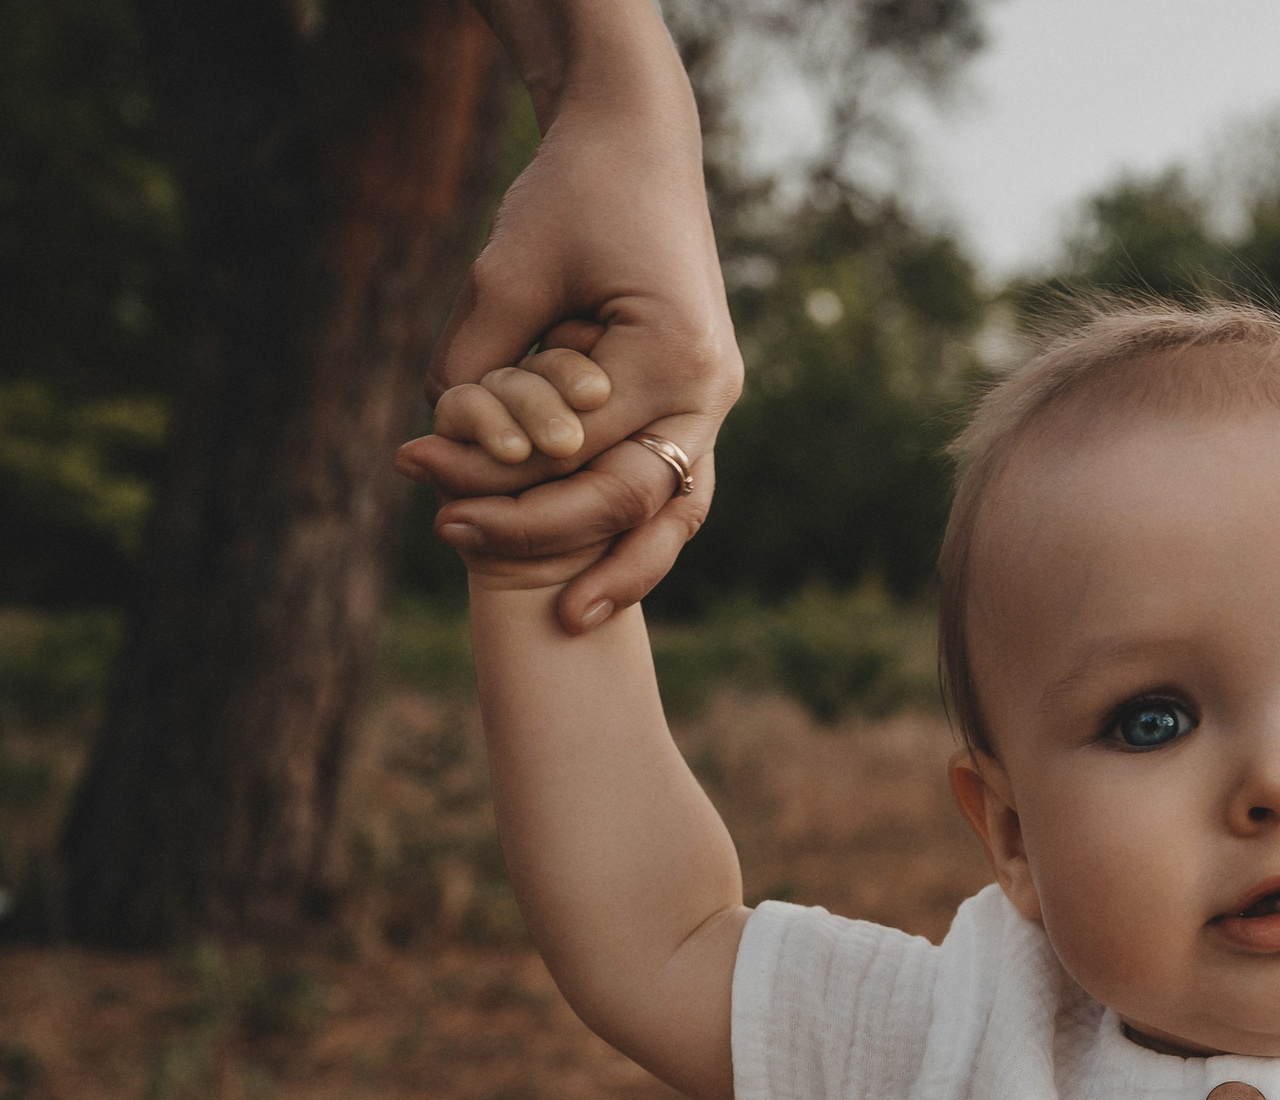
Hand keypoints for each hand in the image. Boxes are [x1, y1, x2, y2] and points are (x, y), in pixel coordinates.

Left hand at [393, 10, 739, 632]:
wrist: (638, 145)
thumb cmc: (574, 192)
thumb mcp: (508, 267)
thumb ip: (481, 360)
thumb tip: (444, 438)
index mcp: (675, 357)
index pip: (580, 453)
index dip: (496, 474)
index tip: (417, 469)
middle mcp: (708, 392)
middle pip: (631, 500)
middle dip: (542, 531)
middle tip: (450, 536)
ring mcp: (709, 403)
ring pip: (673, 515)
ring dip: (622, 570)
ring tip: (569, 619)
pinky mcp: (692, 403)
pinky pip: (671, 490)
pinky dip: (635, 534)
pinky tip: (594, 575)